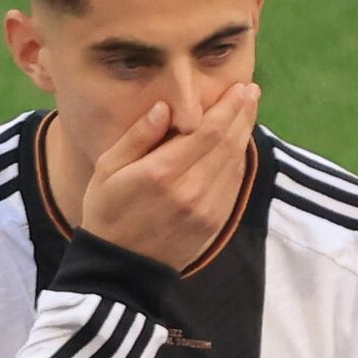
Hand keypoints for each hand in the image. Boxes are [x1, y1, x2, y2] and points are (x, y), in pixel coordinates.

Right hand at [72, 85, 261, 274]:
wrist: (119, 269)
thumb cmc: (107, 212)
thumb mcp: (107, 170)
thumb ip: (137, 137)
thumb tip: (164, 107)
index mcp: (163, 172)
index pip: (208, 131)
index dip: (228, 107)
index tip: (239, 87)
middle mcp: (191, 190)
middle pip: (227, 143)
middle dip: (242, 114)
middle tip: (251, 91)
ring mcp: (206, 209)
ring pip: (234, 163)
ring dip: (244, 134)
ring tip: (247, 111)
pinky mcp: (214, 223)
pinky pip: (233, 184)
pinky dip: (238, 161)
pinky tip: (237, 145)